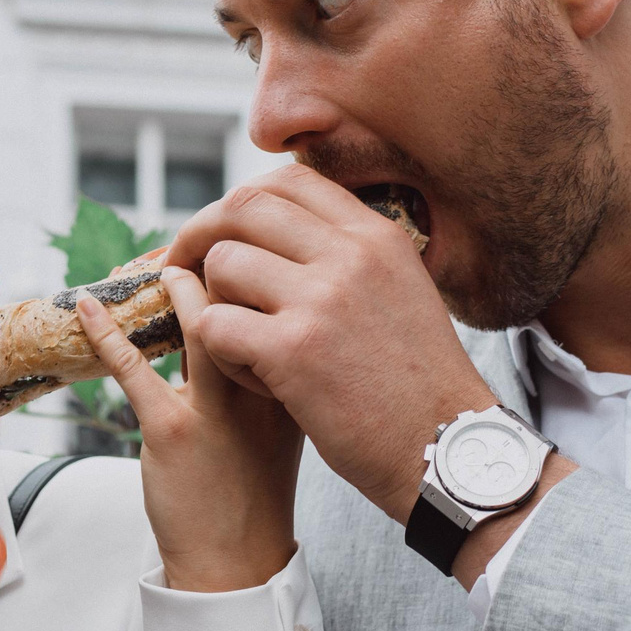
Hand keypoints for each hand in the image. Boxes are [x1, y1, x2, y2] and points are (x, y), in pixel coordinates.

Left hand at [76, 270, 303, 591]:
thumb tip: (232, 325)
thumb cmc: (253, 494)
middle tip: (187, 250)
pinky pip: (134, 368)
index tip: (228, 253)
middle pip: (245, 301)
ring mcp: (221, 410)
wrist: (238, 565)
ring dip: (170, 287)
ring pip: (197, 322)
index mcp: (297, 385)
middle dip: (215, 263)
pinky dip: (106, 332)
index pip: (279, 305)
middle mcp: (269, 389)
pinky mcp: (174, 432)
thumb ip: (265, 375)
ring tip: (150, 270)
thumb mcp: (281, 426)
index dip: (250, 272)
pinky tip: (86, 308)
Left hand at [165, 164, 496, 521]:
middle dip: (200, 235)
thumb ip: (349, 258)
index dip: (241, 203)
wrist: (446, 449)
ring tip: (243, 345)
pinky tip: (253, 378)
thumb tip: (284, 233)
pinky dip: (220, 353)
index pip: (289, 181)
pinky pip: (214, 326)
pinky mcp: (292, 351)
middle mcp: (350, 256)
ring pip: (221, 265)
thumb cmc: (418, 386)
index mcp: (377, 237)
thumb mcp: (401, 294)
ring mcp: (320, 300)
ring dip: (214, 304)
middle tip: (184, 267)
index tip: (223, 232)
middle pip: (242, 207)